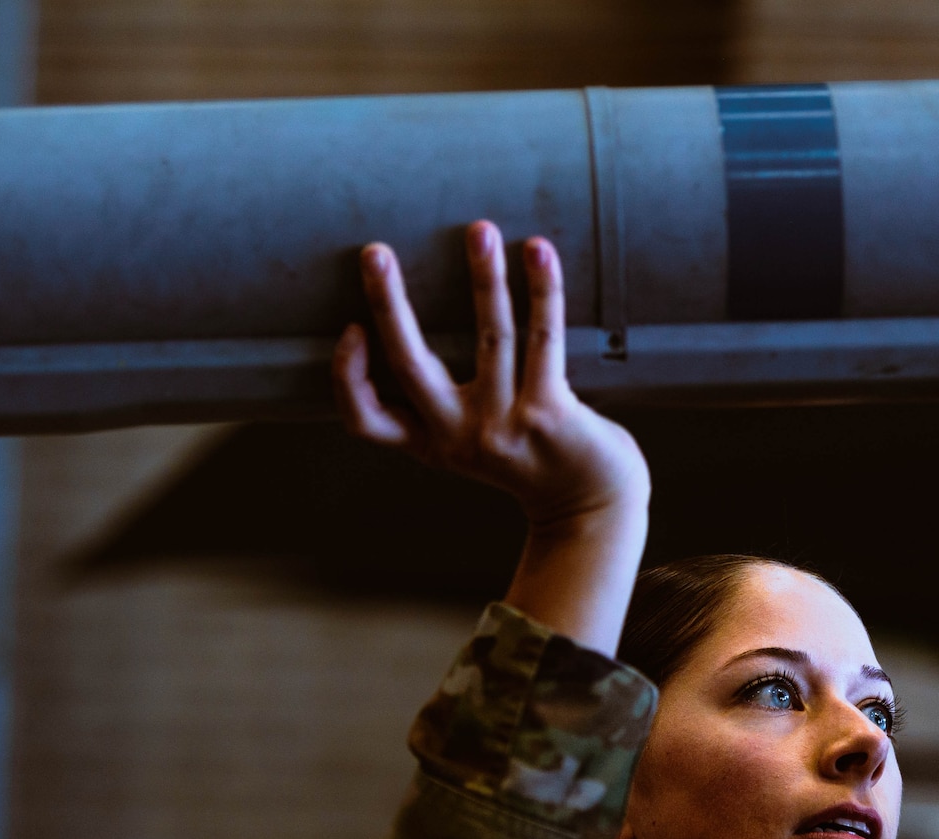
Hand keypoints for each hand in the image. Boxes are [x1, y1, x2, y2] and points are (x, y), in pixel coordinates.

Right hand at [335, 222, 649, 652]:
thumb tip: (407, 330)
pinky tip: (538, 251)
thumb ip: (444, 409)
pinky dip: (542, 289)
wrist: (592, 508)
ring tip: (479, 231)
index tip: (350, 329)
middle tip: (375, 252)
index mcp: (434, 443)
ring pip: (489, 337)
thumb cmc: (531, 463)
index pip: (366, 421)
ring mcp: (505, 424)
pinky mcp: (549, 412)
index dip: (346, 377)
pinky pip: (544, 337)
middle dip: (389, 304)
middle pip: (408, 365)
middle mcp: (461, 436)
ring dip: (483, 277)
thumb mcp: (472, 448)